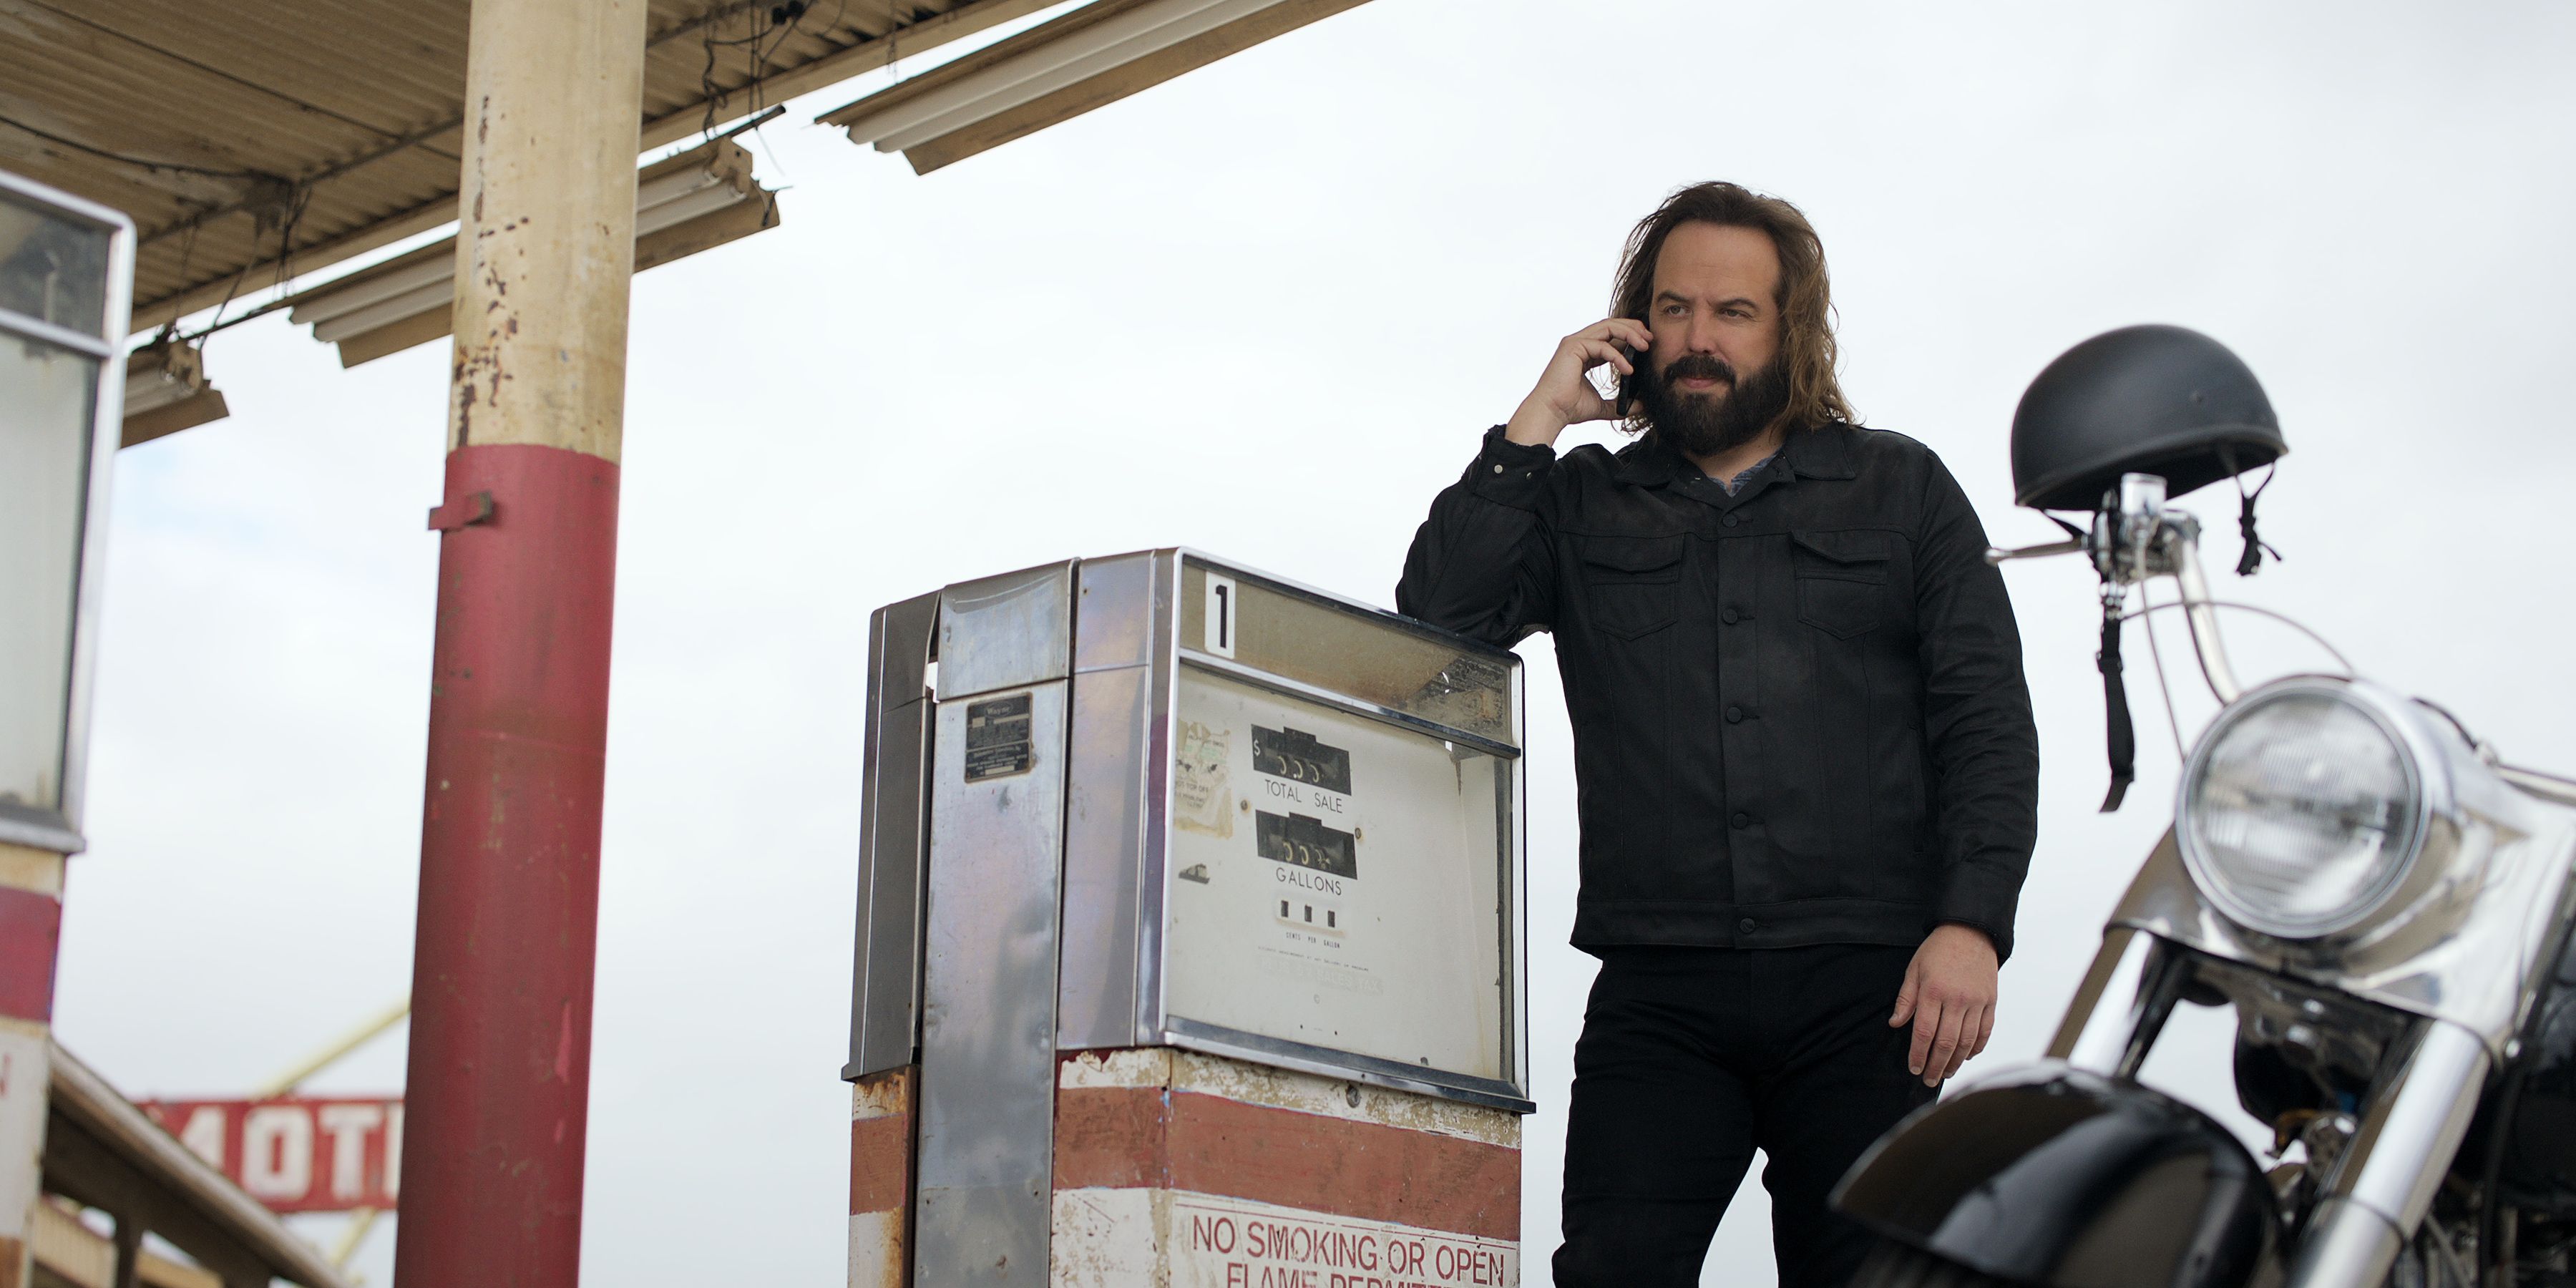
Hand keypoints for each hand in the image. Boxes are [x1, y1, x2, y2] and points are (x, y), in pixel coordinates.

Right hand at [1502, 318, 1652, 447]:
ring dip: (1629, 334)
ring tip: (1645, 346)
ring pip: (1608, 327)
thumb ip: (1620, 404)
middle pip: (1611, 324)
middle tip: (1651, 339)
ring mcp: (1575, 343)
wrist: (1551, 413)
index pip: (1611, 335)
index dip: (1630, 336)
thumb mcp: (1602, 406)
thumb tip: (1640, 406)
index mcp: (1585, 353)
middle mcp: (1579, 343)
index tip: (1647, 345)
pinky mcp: (1572, 347)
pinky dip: (1618, 355)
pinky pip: (1601, 345)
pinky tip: (1628, 369)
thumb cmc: (1569, 408)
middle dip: (1633, 328)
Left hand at [1889, 924, 1998, 1086]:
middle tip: (1929, 1079)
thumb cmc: (1938, 950)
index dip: (1919, 1054)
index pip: (1924, 1033)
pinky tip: (1967, 1056)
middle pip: (1946, 1043)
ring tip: (1946, 1073)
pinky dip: (1977, 1047)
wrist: (1971, 931)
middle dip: (1936, 1065)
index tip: (1914, 1068)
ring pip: (1967, 1042)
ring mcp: (1977, 1002)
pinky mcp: (1991, 1001)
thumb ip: (1906, 998)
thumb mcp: (1914, 969)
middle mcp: (1957, 1000)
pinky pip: (1985, 1031)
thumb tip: (1896, 1023)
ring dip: (1956, 1062)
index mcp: (1933, 992)